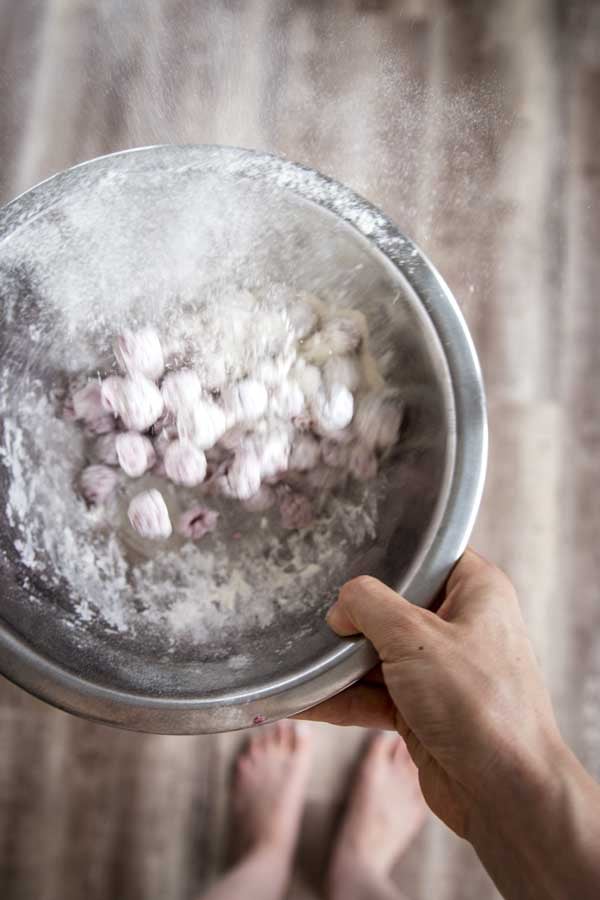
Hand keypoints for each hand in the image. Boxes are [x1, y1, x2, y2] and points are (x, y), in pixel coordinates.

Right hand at [297, 549, 564, 837]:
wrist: (505, 793)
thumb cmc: (476, 702)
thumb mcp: (415, 637)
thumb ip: (369, 606)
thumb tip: (341, 606)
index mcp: (476, 591)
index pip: (429, 555)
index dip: (390, 555)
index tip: (345, 553)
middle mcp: (460, 626)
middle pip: (394, 606)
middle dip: (352, 615)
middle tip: (308, 609)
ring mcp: (441, 671)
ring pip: (379, 654)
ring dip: (338, 662)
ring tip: (293, 656)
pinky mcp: (423, 711)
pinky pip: (372, 695)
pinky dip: (339, 697)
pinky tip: (299, 699)